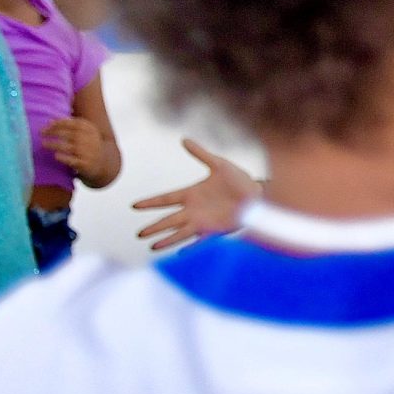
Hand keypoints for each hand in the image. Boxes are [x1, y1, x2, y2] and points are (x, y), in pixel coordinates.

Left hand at [42, 117, 114, 187]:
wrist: (103, 163)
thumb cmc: (88, 144)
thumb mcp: (84, 132)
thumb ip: (69, 125)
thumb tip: (50, 121)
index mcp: (90, 129)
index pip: (72, 123)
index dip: (58, 123)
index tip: (46, 126)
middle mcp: (90, 139)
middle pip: (69, 134)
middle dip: (53, 132)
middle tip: (41, 133)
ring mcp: (89, 152)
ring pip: (69, 147)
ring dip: (54, 144)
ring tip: (43, 144)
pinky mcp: (86, 164)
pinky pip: (72, 160)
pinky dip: (64, 158)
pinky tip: (56, 156)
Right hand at [132, 139, 259, 249]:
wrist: (259, 194)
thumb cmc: (240, 180)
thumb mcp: (218, 164)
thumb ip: (201, 153)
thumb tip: (184, 139)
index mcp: (192, 194)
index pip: (166, 199)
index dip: (150, 202)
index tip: (134, 206)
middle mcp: (193, 210)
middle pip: (169, 220)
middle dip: (154, 227)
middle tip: (138, 234)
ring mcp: (203, 221)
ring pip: (180, 232)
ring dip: (167, 240)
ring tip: (152, 247)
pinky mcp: (215, 231)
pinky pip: (201, 241)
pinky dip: (191, 248)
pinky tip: (180, 253)